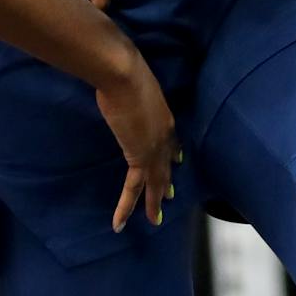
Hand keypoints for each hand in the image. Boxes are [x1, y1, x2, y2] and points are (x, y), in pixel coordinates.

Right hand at [93, 46, 177, 233]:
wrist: (124, 74)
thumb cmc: (124, 72)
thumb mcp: (132, 85)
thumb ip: (131, 93)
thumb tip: (118, 86)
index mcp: (164, 114)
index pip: (171, 139)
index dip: (173, 152)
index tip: (177, 161)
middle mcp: (165, 132)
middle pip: (166, 163)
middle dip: (166, 181)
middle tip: (168, 197)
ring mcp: (155, 147)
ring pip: (156, 181)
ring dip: (154, 202)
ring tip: (155, 220)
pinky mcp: (140, 157)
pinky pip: (134, 188)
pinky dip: (127, 207)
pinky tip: (120, 223)